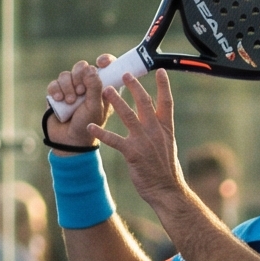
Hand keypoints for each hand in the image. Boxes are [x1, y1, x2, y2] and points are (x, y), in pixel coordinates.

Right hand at [45, 61, 106, 148]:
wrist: (68, 140)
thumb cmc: (87, 125)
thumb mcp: (95, 107)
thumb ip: (95, 87)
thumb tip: (91, 67)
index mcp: (102, 88)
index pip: (105, 67)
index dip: (104, 60)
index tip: (100, 63)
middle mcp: (86, 86)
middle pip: (82, 67)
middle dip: (79, 75)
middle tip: (80, 91)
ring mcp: (71, 89)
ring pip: (66, 75)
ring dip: (67, 86)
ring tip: (70, 102)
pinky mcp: (57, 93)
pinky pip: (54, 83)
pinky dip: (56, 90)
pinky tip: (59, 100)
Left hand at [94, 63, 183, 205]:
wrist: (167, 190)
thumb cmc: (167, 171)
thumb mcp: (168, 147)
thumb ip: (161, 132)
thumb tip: (157, 121)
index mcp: (165, 129)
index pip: (166, 102)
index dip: (163, 86)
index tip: (158, 71)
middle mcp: (155, 132)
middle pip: (145, 103)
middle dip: (135, 87)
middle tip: (125, 74)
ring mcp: (144, 142)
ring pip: (128, 116)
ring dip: (117, 101)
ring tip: (106, 90)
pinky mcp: (133, 154)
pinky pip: (114, 140)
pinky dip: (102, 133)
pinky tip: (91, 125)